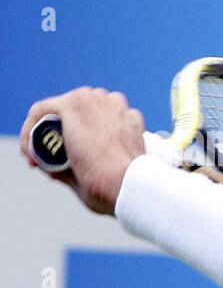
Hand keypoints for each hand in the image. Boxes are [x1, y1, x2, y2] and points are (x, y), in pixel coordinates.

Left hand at [19, 86, 145, 214]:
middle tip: (46, 161)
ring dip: (42, 132)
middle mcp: (112, 104)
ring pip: (56, 110)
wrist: (127, 184)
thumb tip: (55, 170)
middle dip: (57, 134)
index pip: (93, 118)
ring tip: (36, 158)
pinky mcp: (73, 104)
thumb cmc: (123, 187)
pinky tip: (29, 152)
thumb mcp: (110, 172)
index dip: (73, 138)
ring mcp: (93, 101)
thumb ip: (86, 165)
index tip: (63, 162)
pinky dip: (29, 130)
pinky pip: (40, 110)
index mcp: (126, 119)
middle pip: (75, 113)